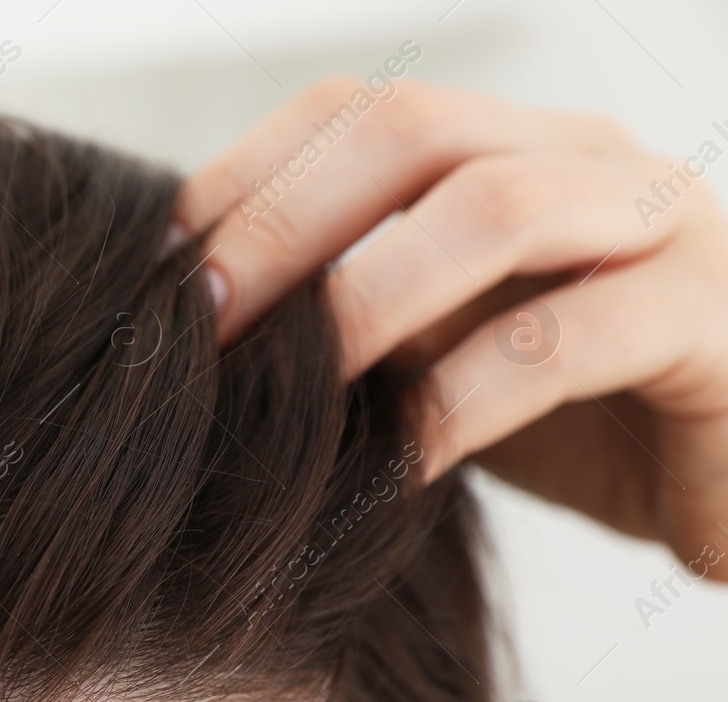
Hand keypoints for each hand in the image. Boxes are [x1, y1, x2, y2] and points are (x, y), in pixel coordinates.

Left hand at [175, 79, 727, 577]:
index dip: (246, 177)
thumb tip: (198, 327)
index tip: (157, 270)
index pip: (356, 112)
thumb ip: (356, 319)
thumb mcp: (440, 353)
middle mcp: (585, 159)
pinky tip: (394, 461)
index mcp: (510, 146)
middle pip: (413, 128)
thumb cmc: (574, 418)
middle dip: (283, 221)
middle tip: (199, 321)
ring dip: (366, 296)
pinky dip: (461, 398)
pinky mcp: (713, 324)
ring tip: (286, 384)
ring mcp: (659, 227)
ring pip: (496, 209)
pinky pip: (569, 339)